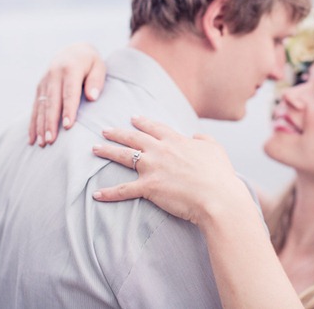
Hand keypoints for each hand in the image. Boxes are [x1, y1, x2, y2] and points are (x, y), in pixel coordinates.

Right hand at [28, 43, 106, 146]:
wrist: (72, 50)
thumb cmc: (90, 62)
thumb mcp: (99, 66)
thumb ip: (96, 80)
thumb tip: (92, 97)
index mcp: (70, 69)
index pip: (69, 92)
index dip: (68, 109)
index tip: (68, 126)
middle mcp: (53, 74)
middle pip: (52, 102)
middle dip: (50, 122)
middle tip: (51, 140)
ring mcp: (44, 81)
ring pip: (41, 106)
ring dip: (40, 125)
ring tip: (42, 143)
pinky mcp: (39, 88)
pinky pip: (35, 107)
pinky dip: (33, 123)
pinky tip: (33, 138)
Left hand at [91, 116, 250, 226]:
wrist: (217, 196)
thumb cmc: (219, 175)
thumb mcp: (215, 149)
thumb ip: (204, 139)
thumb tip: (196, 136)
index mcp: (176, 141)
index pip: (155, 128)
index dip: (143, 122)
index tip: (133, 118)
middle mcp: (161, 150)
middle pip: (134, 138)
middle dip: (118, 133)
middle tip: (105, 130)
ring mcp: (152, 168)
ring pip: (124, 156)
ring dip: (107, 151)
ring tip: (94, 148)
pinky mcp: (148, 188)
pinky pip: (123, 190)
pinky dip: (109, 193)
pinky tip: (96, 194)